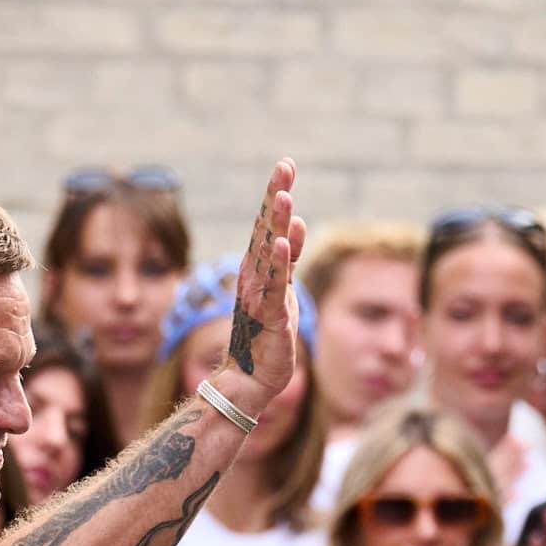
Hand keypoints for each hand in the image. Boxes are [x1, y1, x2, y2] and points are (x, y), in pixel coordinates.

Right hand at [220, 159, 306, 414]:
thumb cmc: (266, 336)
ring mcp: (260, 296)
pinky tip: (282, 243)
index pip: (268, 226)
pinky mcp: (270, 317)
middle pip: (266, 231)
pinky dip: (278, 265)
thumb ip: (287, 259)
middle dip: (275, 198)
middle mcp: (255, 278)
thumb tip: (294, 223)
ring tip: (284, 197)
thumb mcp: (283, 291)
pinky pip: (274, 287)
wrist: (251, 380)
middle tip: (284, 166)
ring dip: (275, 225)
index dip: (276, 195)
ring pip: (269, 255)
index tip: (285, 165)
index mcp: (259, 270)